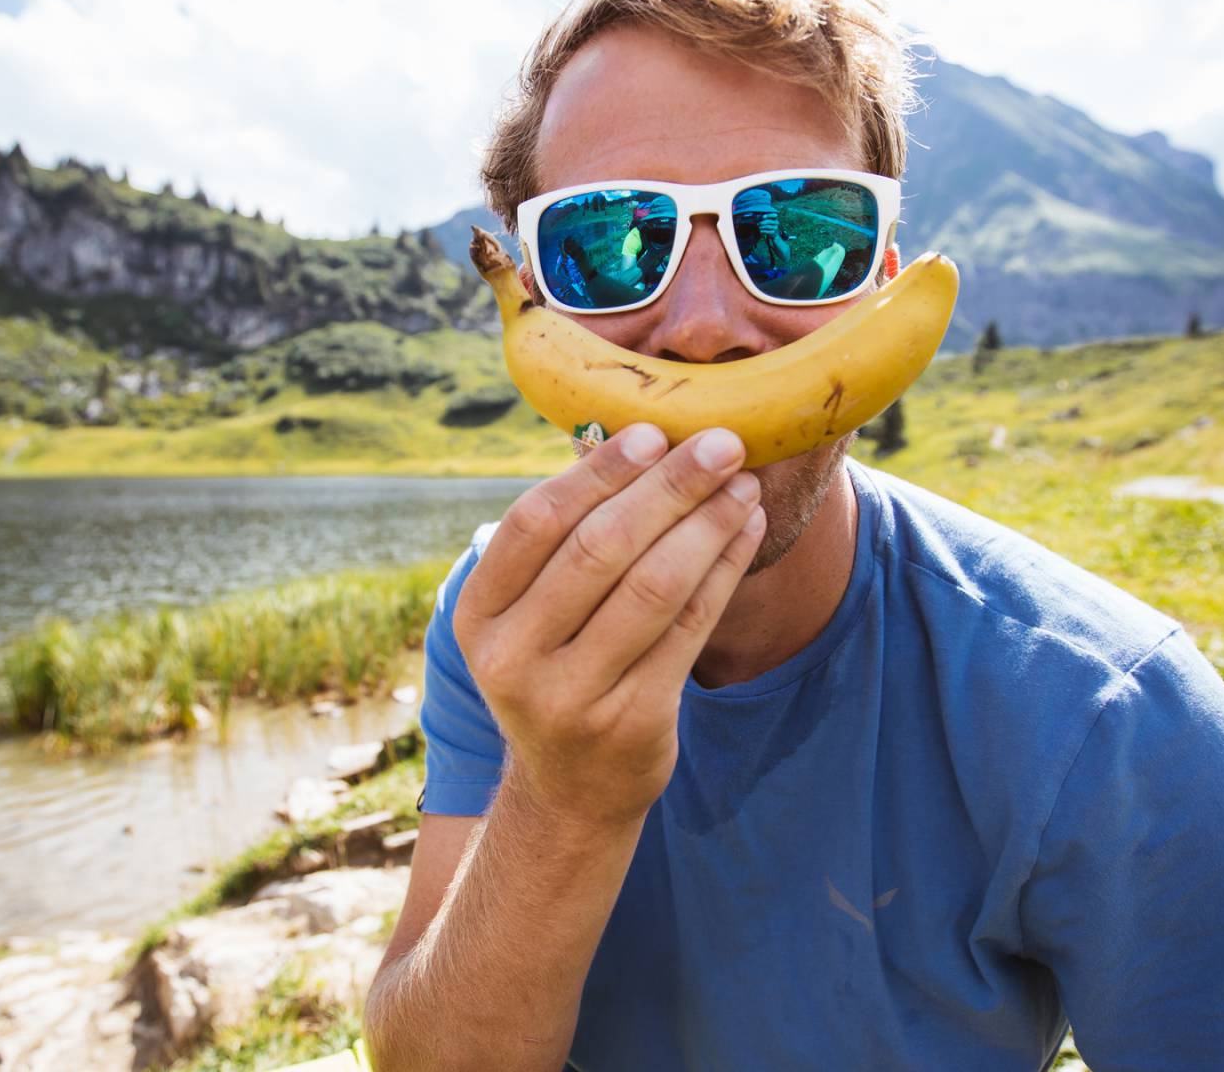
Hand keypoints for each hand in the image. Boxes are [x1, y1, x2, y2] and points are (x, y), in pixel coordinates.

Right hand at [453, 424, 766, 828]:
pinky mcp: (632, 722)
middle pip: (600, 549)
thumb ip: (562, 544)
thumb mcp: (528, 617)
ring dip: (708, 524)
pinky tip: (744, 532)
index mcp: (478, 615)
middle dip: (670, 487)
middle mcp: (513, 658)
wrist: (569, 789)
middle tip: (722, 444)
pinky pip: (690, 629)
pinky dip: (724, 570)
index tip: (653, 433)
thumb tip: (636, 441)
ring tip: (742, 484)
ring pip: (654, 586)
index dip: (597, 473)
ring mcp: (571, 697)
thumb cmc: (557, 669)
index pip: (536, 522)